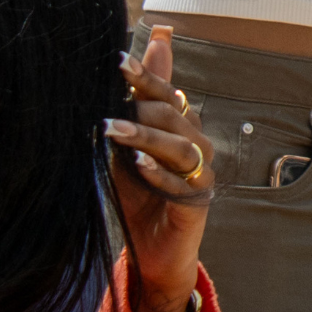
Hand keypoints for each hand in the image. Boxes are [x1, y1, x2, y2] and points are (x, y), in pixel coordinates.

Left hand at [108, 28, 213, 311]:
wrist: (154, 251)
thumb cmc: (142, 195)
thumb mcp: (129, 149)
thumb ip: (136, 108)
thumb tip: (134, 59)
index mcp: (183, 127)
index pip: (168, 93)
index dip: (147, 76)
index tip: (119, 61)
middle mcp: (197, 144)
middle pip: (175, 114)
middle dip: (142, 101)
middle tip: (111, 95)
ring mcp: (201, 173)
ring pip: (178, 146)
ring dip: (144, 136)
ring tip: (112, 129)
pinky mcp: (198, 202)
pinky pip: (181, 184)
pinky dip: (158, 173)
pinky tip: (137, 164)